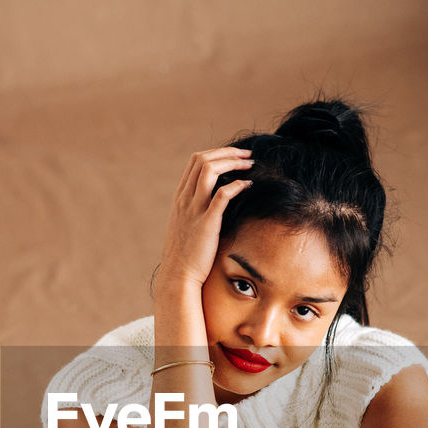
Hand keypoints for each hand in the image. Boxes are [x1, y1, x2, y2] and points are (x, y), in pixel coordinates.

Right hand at [157, 147, 252, 289]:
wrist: (178, 275)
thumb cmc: (186, 254)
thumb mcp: (186, 226)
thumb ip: (195, 210)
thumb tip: (213, 202)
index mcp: (180, 198)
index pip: (195, 161)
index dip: (217, 153)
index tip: (235, 156)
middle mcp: (184, 199)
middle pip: (203, 159)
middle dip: (227, 152)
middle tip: (246, 155)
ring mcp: (194, 209)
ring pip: (210, 170)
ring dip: (232, 162)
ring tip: (249, 165)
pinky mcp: (207, 222)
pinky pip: (222, 194)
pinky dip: (236, 184)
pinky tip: (248, 185)